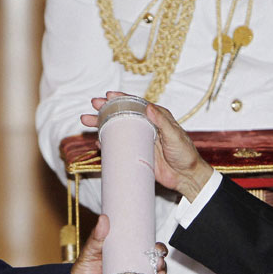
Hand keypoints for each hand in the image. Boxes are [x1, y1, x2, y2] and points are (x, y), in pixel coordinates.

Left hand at [69, 215, 168, 273]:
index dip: (156, 247)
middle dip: (161, 261)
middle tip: (158, 261)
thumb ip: (95, 239)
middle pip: (154, 264)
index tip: (157, 247)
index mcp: (123, 257)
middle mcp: (132, 270)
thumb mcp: (88, 255)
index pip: (145, 249)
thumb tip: (103, 219)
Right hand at [80, 92, 212, 201]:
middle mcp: (146, 126)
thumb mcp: (175, 136)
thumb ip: (162, 122)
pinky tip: (98, 142)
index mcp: (156, 117)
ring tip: (86, 120)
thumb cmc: (185, 154)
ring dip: (102, 124)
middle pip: (122, 114)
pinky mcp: (136, 154)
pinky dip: (107, 143)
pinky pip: (118, 147)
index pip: (136, 104)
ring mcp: (140, 140)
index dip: (121, 98)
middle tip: (92, 105)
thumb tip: (148, 107)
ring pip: (117, 129)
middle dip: (106, 109)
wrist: (186, 177)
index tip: (108, 96)